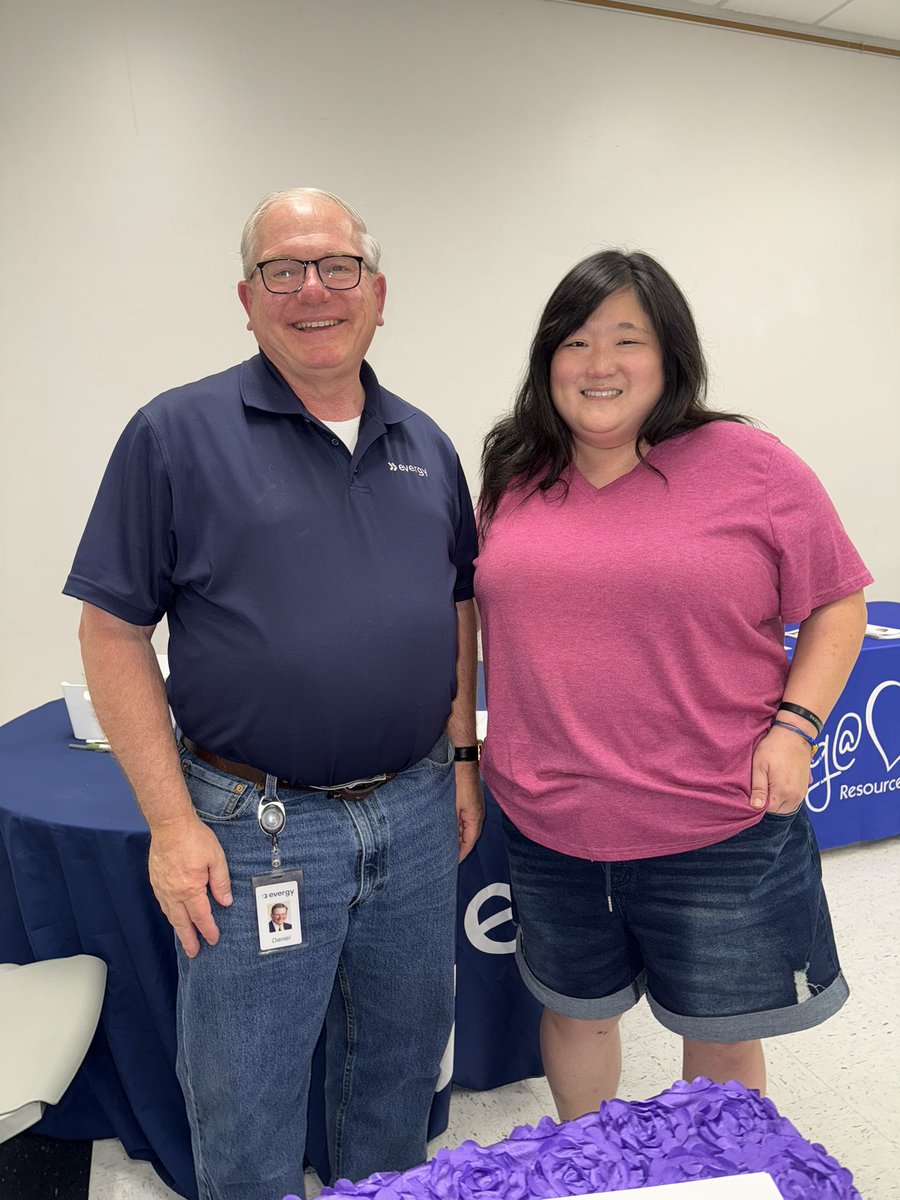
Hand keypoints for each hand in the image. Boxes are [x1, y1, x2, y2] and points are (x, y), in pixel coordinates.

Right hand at [148, 814, 232, 956]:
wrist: (170, 824)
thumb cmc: (194, 838)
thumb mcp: (217, 858)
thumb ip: (221, 882)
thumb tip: (225, 901)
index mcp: (190, 889)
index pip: (201, 917)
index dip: (208, 930)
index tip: (213, 939)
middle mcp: (173, 893)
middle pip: (181, 923)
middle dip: (189, 940)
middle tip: (193, 952)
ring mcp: (162, 887)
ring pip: (170, 914)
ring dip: (178, 928)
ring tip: (184, 937)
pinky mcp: (155, 880)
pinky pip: (162, 903)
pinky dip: (169, 913)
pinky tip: (173, 913)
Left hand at [454, 763, 483, 861]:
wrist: (461, 760)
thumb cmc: (457, 781)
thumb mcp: (452, 806)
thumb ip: (452, 824)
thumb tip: (447, 840)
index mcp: (475, 818)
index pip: (468, 843)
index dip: (460, 854)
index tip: (451, 864)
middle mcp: (477, 815)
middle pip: (468, 838)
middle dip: (459, 848)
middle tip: (446, 858)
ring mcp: (474, 808)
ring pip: (466, 828)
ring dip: (457, 837)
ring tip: (446, 846)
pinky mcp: (469, 802)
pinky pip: (464, 819)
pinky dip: (457, 827)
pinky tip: (447, 828)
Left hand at [749, 726, 813, 814]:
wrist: (795, 735)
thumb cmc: (774, 747)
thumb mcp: (760, 765)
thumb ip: (758, 788)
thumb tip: (756, 807)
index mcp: (783, 791)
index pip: (767, 811)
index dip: (758, 805)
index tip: (752, 794)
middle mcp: (795, 796)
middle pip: (778, 812)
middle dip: (768, 806)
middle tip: (759, 791)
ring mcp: (802, 793)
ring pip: (786, 809)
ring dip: (777, 804)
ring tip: (768, 788)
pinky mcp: (805, 788)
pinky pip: (794, 803)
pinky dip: (785, 800)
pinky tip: (777, 788)